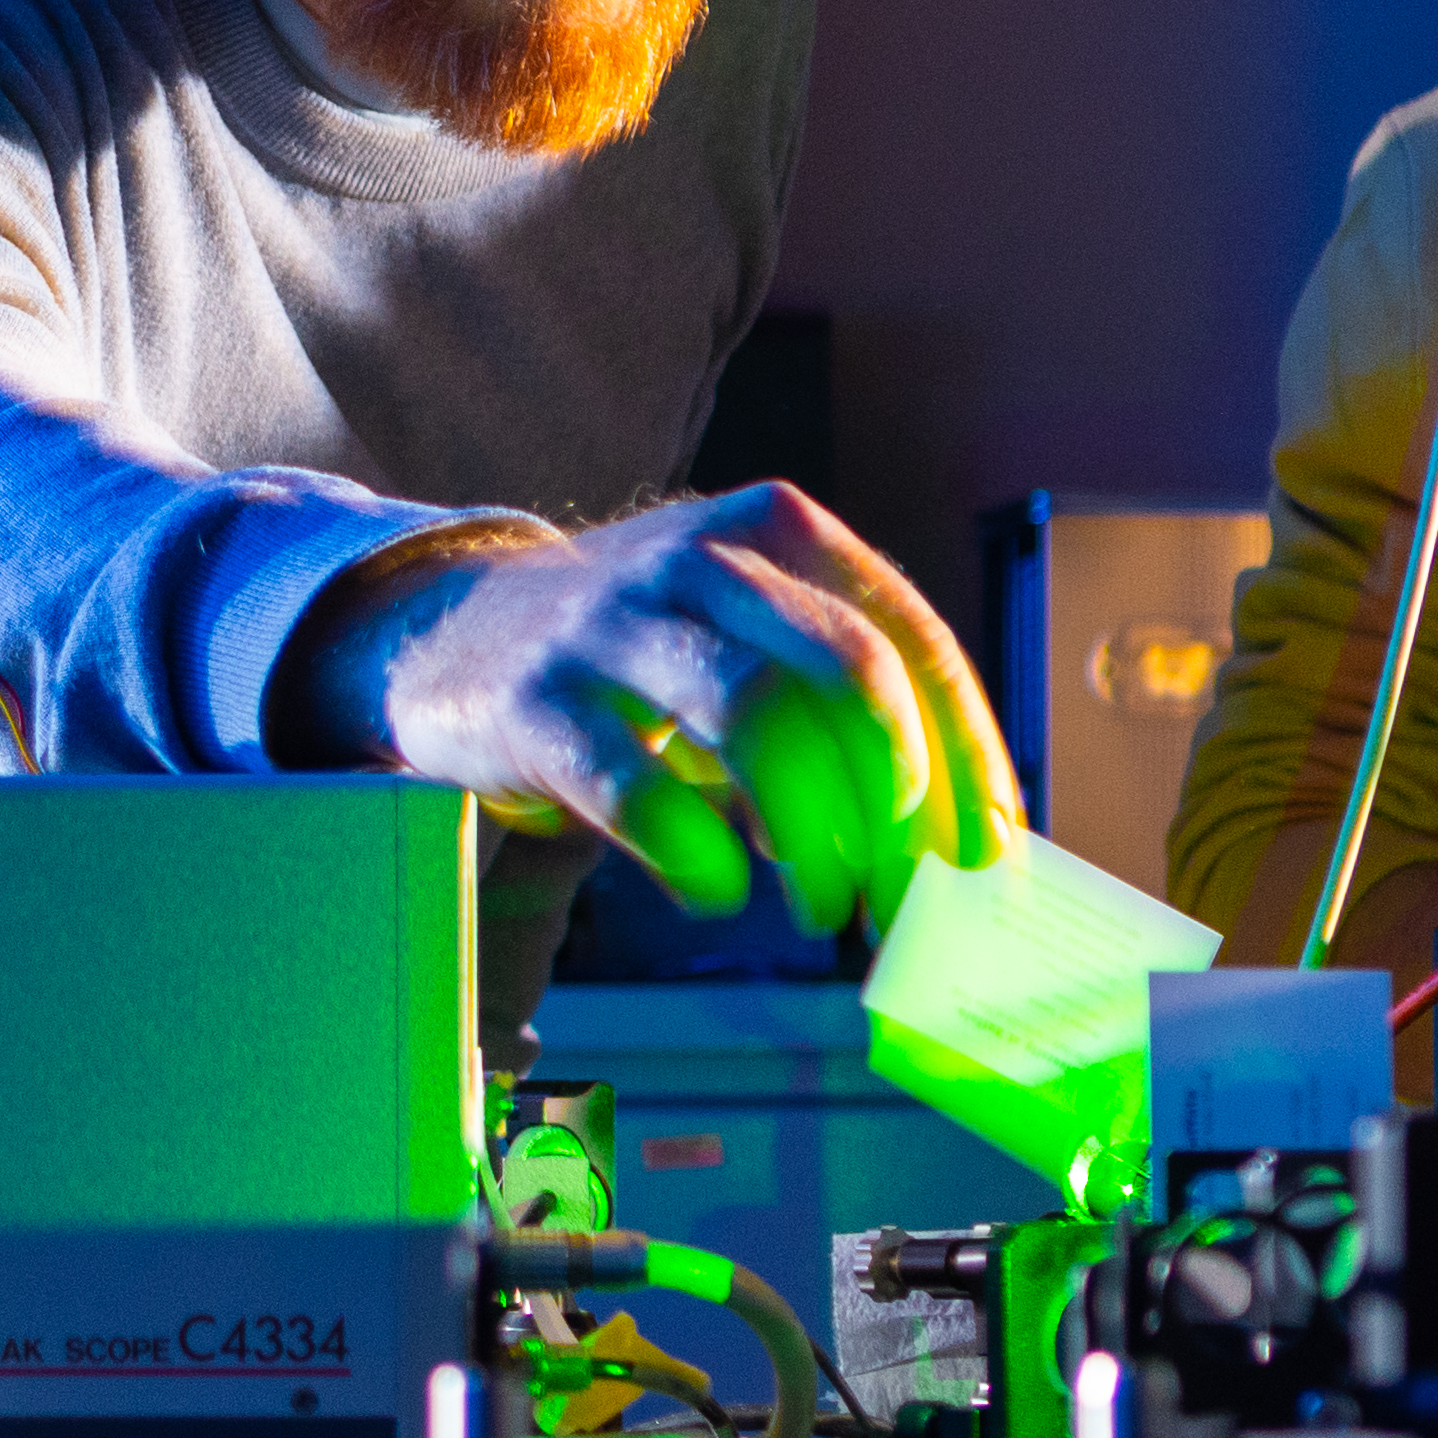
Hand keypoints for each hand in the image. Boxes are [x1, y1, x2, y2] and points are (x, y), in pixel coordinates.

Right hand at [283, 483, 1020, 929]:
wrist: (446, 632)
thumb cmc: (642, 655)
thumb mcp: (750, 633)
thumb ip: (846, 711)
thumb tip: (961, 848)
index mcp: (782, 531)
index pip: (913, 644)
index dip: (967, 765)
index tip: (991, 866)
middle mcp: (704, 557)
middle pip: (853, 673)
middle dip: (902, 803)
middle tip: (908, 894)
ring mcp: (614, 624)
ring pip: (757, 720)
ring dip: (812, 836)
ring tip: (822, 907)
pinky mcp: (538, 702)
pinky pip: (639, 790)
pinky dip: (698, 859)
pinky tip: (715, 891)